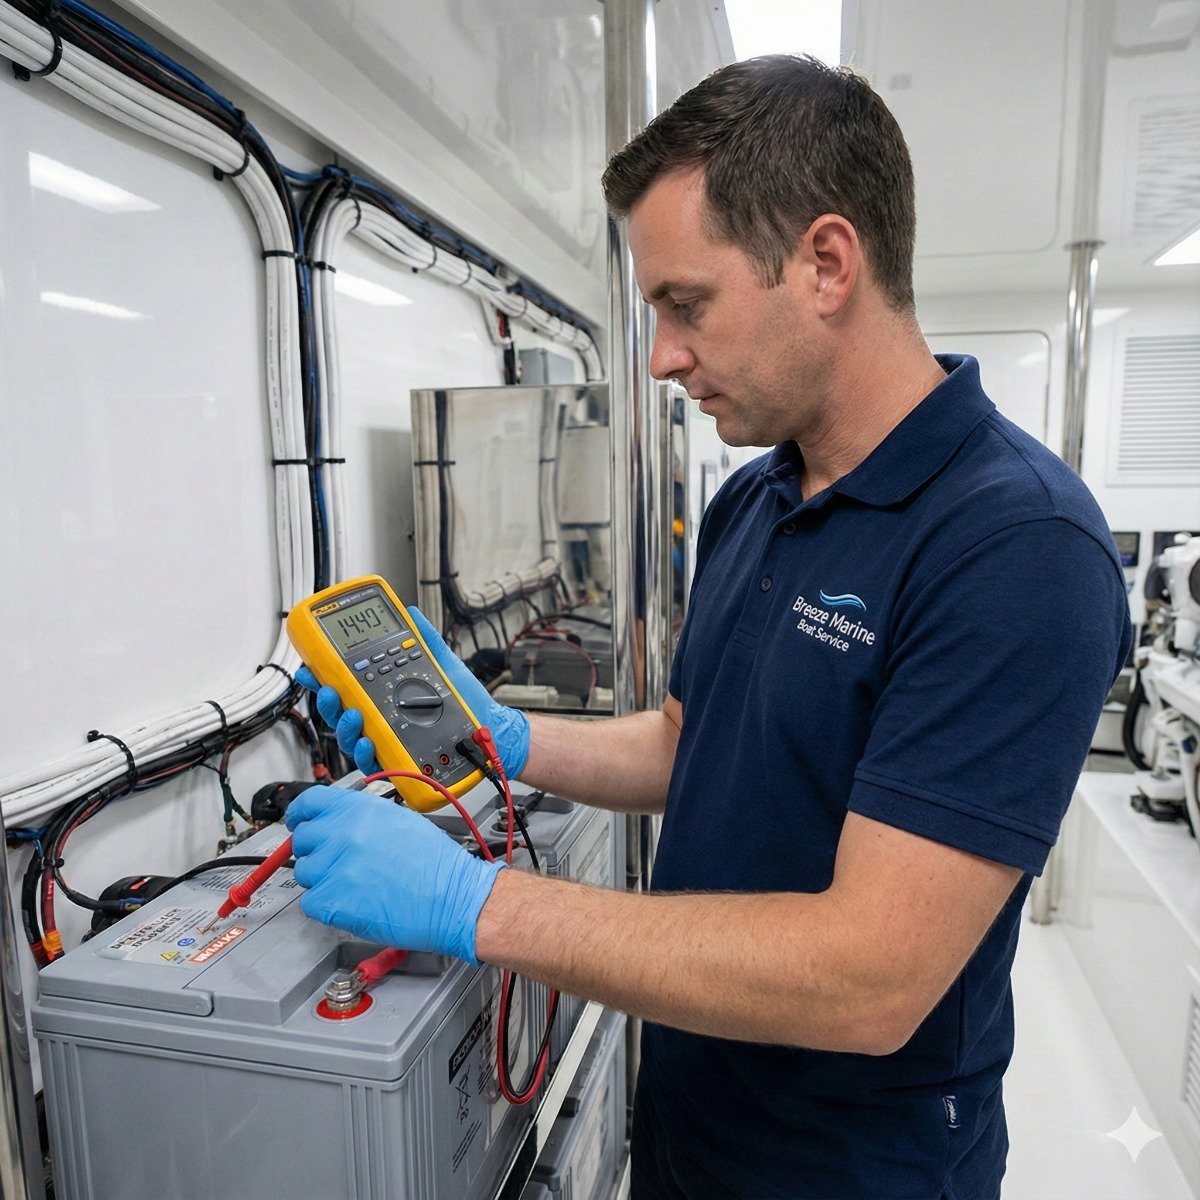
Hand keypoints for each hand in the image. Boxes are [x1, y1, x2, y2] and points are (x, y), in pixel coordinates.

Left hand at [285, 786, 505, 964]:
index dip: (300, 814)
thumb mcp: (398, 819)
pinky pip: (311, 902)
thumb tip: (336, 821)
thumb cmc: (434, 863)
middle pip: (302, 840)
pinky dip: (327, 906)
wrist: (450, 896)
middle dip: (317, 851)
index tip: (298, 822)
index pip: (308, 803)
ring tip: (356, 885)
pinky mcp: (330, 901)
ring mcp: (333, 867)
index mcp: (357, 809)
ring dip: (323, 879)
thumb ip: (361, 817)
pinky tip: (354, 902)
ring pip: (306, 872)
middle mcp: (342, 833)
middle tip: (340, 863)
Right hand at [295, 606, 530, 776]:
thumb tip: (410, 612)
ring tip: (353, 714)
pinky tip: (369, 741)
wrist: (489, 729)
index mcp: (385, 693)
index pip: (347, 684)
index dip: (325, 676)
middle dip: (327, 702)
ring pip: (351, 738)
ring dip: (345, 726)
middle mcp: (381, 718)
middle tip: (328, 690)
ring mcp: (388, 740)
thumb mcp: (442, 664)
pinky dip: (367, 753)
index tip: (312, 665)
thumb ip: (423, 639)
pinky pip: (373, 761)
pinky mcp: (399, 761)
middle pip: (341, 712)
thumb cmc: (465, 701)